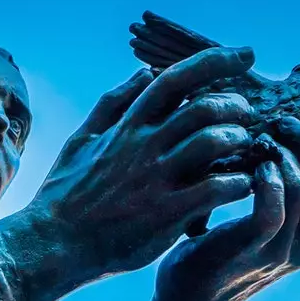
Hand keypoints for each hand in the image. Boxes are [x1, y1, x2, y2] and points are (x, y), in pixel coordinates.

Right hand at [0, 47, 259, 300]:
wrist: (51, 245)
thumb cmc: (65, 196)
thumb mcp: (80, 140)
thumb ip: (113, 103)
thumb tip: (144, 71)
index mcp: (125, 126)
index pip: (174, 78)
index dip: (215, 61)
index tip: (245, 55)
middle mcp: (142, 146)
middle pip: (202, 108)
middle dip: (235, 106)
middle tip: (247, 115)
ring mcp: (154, 179)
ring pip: (212, 142)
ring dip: (239, 140)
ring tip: (245, 147)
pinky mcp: (165, 215)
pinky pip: (214, 189)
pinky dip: (237, 183)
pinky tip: (243, 186)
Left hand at [140, 117, 299, 300]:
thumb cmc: (216, 252)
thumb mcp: (260, 226)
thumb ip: (283, 198)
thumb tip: (290, 143)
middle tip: (284, 121)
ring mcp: (282, 252)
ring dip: (287, 152)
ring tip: (262, 137)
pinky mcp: (252, 250)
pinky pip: (273, 207)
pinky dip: (266, 177)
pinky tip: (248, 165)